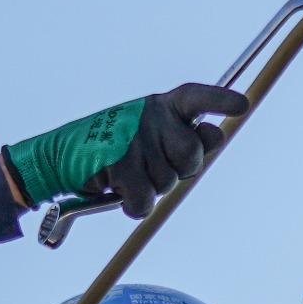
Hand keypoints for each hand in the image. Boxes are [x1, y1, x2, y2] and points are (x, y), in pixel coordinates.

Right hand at [3, 83, 250, 217]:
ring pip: (168, 184)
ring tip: (127, 174)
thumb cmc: (119, 151)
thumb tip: (218, 133)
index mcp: (162, 107)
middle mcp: (150, 117)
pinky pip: (146, 202)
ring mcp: (134, 140)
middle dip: (181, 170)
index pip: (195, 98)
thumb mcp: (156, 139)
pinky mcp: (118, 165)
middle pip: (192, 156)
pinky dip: (134, 205)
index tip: (242, 106)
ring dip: (150, 189)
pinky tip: (116, 189)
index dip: (219, 99)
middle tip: (154, 166)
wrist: (60, 158)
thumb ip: (189, 140)